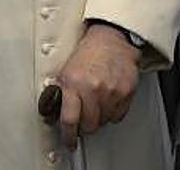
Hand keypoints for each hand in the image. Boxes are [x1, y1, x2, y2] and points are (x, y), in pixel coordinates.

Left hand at [55, 23, 139, 149]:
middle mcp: (92, 88)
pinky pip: (118, 115)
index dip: (68, 135)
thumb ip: (61, 94)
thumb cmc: (88, 52)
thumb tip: (53, 116)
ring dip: (99, 116)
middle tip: (83, 114)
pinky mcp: (126, 93)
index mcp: (73, 82)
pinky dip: (112, 111)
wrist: (111, 39)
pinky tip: (108, 97)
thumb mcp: (66, 70)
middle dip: (85, 123)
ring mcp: (111, 92)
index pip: (69, 119)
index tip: (69, 141)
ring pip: (103, 122)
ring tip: (96, 99)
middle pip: (89, 125)